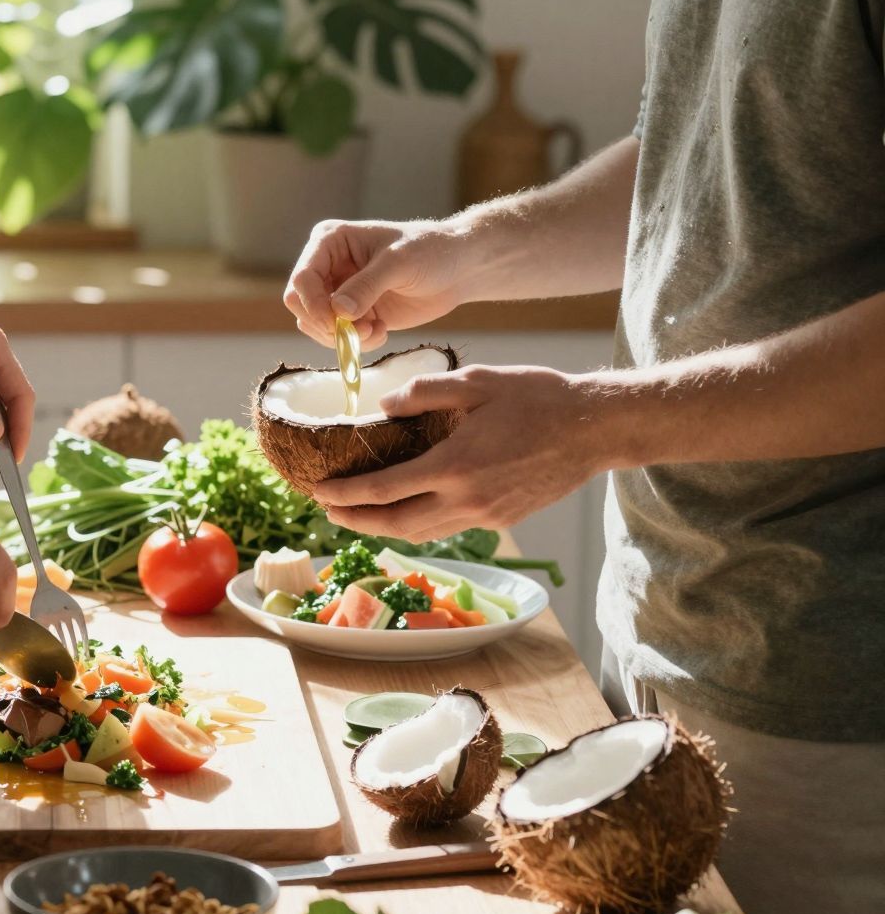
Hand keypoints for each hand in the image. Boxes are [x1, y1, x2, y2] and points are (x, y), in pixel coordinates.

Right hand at [284, 219, 477, 351]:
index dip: (313, 304)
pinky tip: (381, 331)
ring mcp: (339, 291)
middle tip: (358, 331)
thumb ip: (367, 286)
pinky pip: (337, 336)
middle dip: (326, 323)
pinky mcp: (353, 314)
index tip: (337, 323)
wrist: (457, 269)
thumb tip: (338, 311)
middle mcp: (328, 266)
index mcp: (330, 241)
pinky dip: (356, 342)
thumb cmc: (429, 251)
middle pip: (300, 303)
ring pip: (315, 324)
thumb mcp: (399, 263)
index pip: (303, 277)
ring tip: (376, 331)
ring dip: (342, 336)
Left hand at [308, 365, 613, 539]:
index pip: (383, 491)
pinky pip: (450, 527)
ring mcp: (486, 516)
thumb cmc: (537, 398)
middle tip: (329, 512)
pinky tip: (412, 506)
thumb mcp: (476, 381)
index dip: (346, 496)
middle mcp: (466, 500)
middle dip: (357, 522)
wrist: (594, 430)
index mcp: (454, 466)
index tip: (319, 493)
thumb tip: (383, 408)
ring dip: (388, 526)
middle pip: (397, 524)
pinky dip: (422, 521)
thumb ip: (423, 393)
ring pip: (423, 532)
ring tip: (362, 514)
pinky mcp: (502, 520)